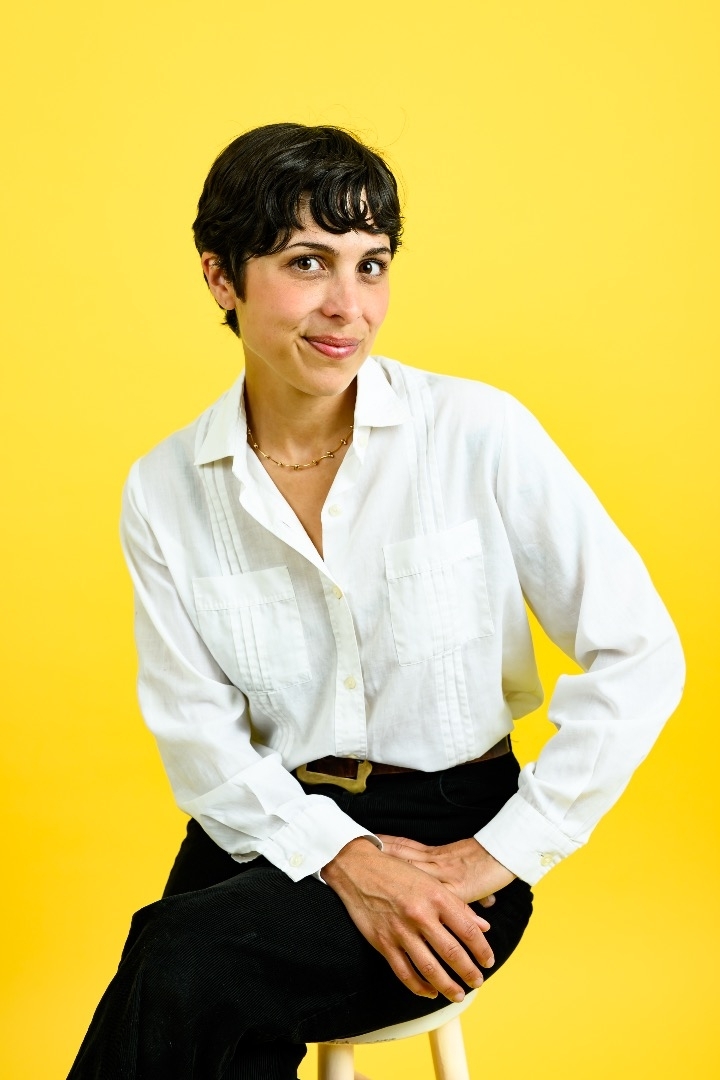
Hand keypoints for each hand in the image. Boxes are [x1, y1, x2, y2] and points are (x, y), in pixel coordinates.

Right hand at [322, 838, 493, 1002]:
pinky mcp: (382, 942)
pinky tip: (429, 992)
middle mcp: (420, 914)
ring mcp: (400, 930)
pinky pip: (404, 972)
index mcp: (436, 896)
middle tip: (478, 983)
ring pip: (429, 968)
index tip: (488, 961)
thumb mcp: (430, 881)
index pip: (467, 930)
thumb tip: (483, 926)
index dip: (481, 950)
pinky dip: (419, 987)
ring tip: (458, 995)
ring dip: (447, 986)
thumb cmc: (397, 872)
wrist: (357, 867)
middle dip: (468, 972)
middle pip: (451, 952)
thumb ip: (457, 905)